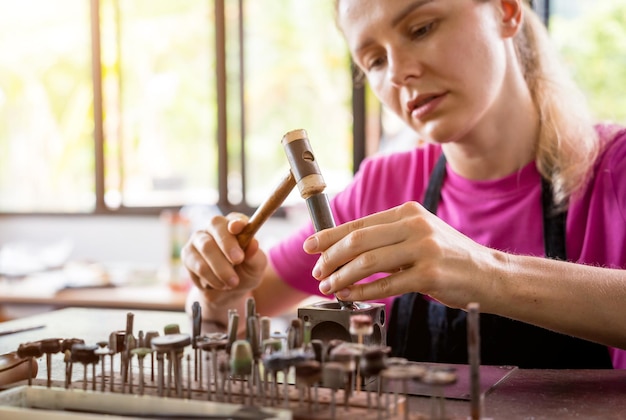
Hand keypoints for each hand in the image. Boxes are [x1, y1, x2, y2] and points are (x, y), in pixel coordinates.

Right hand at [182, 213, 266, 301]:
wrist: (228, 291)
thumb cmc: (245, 272)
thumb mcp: (256, 267)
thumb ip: (255, 255)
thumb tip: (253, 244)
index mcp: (235, 224)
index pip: (235, 218)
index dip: (236, 221)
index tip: (238, 228)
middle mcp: (215, 227)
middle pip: (216, 225)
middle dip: (227, 243)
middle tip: (238, 260)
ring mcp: (199, 239)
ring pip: (206, 246)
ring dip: (220, 267)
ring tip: (232, 282)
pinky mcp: (188, 254)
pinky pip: (197, 263)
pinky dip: (211, 276)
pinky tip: (220, 284)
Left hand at [303, 201, 494, 308]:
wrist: (489, 274)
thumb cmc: (449, 257)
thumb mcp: (420, 234)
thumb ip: (389, 237)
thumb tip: (345, 249)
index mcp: (408, 212)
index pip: (360, 223)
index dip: (330, 235)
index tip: (311, 246)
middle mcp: (415, 226)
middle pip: (359, 240)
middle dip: (331, 257)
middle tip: (318, 272)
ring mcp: (424, 249)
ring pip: (368, 263)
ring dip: (342, 277)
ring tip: (328, 287)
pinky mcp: (430, 275)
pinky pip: (386, 285)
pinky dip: (363, 292)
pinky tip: (350, 297)